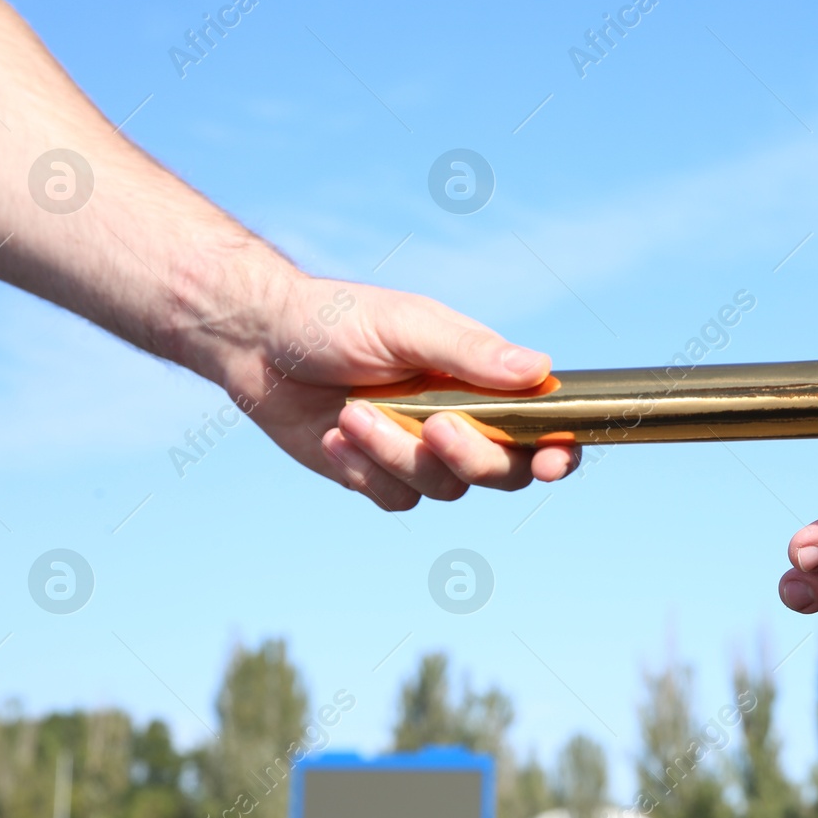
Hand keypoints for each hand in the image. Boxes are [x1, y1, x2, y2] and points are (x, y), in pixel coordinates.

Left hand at [217, 273, 578, 510]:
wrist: (258, 342)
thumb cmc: (337, 318)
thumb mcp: (405, 325)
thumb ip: (470, 353)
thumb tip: (539, 370)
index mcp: (483, 379)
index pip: (542, 424)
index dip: (558, 450)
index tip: (551, 459)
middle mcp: (463, 420)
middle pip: (503, 471)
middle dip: (471, 456)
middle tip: (434, 425)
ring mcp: (421, 453)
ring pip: (445, 489)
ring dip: (398, 455)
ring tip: (352, 412)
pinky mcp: (379, 477)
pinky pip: (396, 499)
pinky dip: (365, 471)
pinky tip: (333, 436)